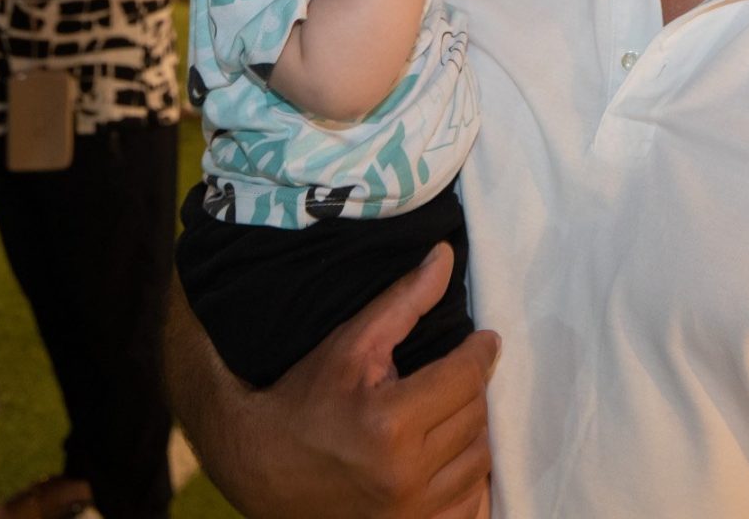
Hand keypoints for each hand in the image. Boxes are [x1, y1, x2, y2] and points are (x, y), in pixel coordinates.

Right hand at [210, 243, 498, 518]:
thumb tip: (445, 256)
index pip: (465, 377)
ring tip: (452, 409)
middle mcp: (405, 473)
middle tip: (459, 372)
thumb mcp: (350, 344)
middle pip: (476, 416)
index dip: (480, 352)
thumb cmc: (305, 398)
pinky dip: (469, 478)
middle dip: (472, 388)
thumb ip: (404, 301)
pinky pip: (471, 505)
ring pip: (480, 460)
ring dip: (473, 430)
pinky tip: (450, 455)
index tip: (485, 340)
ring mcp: (412, 512)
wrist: (262, 467)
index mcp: (389, 422)